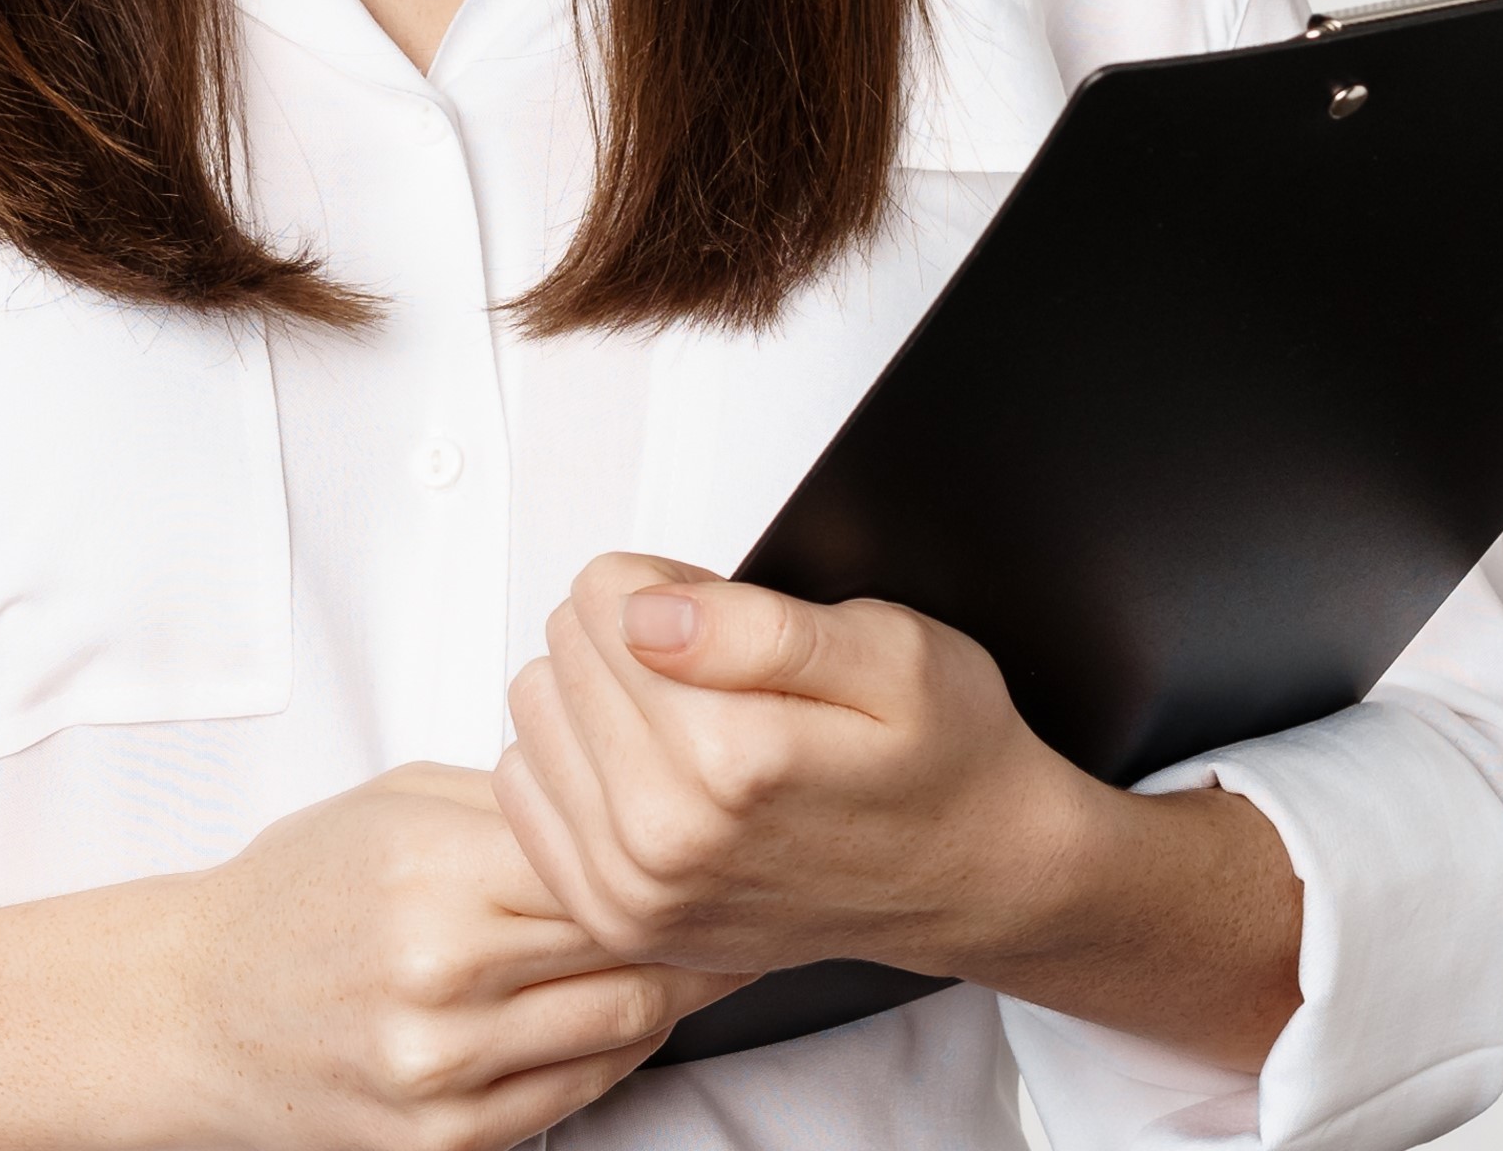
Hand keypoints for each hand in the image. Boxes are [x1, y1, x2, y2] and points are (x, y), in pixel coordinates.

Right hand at [102, 762, 731, 1150]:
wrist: (193, 1011)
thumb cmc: (289, 902)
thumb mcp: (391, 807)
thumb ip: (514, 803)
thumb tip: (628, 812)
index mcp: (429, 873)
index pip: (609, 869)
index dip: (671, 864)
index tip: (706, 856)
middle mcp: (437, 975)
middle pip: (631, 953)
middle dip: (688, 932)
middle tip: (722, 909)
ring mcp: (441, 1066)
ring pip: (624, 1029)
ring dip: (669, 996)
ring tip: (682, 962)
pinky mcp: (443, 1135)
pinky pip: (579, 1093)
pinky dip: (615, 1053)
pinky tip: (611, 1016)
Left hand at [484, 553, 1120, 980]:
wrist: (977, 877)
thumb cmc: (945, 758)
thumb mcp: (893, 653)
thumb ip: (759, 627)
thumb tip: (645, 614)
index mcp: (733, 759)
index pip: (603, 599)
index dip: (665, 584)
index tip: (722, 615)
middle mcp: (668, 837)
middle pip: (564, 651)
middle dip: (631, 636)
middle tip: (719, 670)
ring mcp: (635, 890)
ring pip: (535, 714)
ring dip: (598, 697)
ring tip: (691, 718)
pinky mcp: (617, 918)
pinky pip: (524, 794)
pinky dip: (576, 764)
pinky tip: (651, 768)